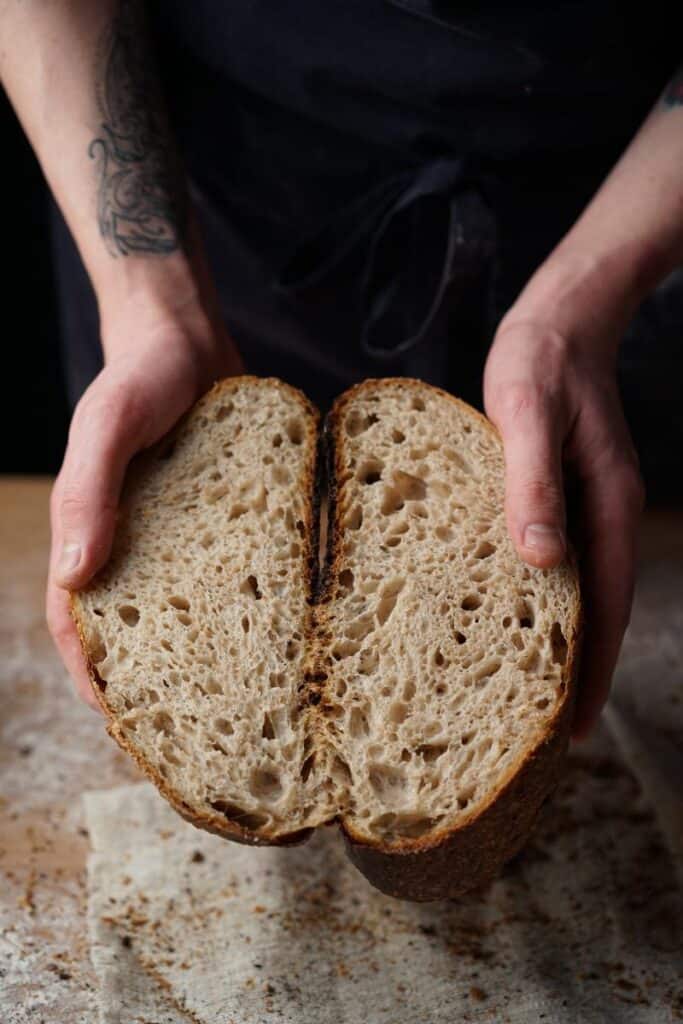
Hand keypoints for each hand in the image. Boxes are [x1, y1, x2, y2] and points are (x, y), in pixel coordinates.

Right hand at [46, 296, 243, 710]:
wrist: (189, 335)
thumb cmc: (139, 375)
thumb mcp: (108, 424)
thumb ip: (89, 493)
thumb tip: (79, 577)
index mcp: (95, 533)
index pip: (80, 622)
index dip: (93, 676)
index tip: (124, 724)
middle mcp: (138, 543)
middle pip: (139, 626)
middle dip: (158, 679)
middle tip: (195, 728)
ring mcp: (182, 534)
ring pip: (190, 607)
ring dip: (209, 649)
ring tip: (249, 695)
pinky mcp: (225, 517)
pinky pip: (235, 567)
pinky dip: (251, 600)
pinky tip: (288, 625)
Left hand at [484, 311, 643, 741]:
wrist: (559, 319)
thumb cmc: (539, 363)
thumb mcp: (528, 415)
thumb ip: (533, 483)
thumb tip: (541, 559)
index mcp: (606, 506)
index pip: (604, 607)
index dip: (591, 671)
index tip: (570, 727)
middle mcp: (601, 514)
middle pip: (596, 609)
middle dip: (576, 669)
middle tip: (543, 727)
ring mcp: (585, 505)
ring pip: (576, 587)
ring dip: (558, 636)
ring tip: (527, 685)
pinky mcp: (560, 492)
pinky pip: (557, 556)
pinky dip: (542, 592)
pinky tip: (510, 607)